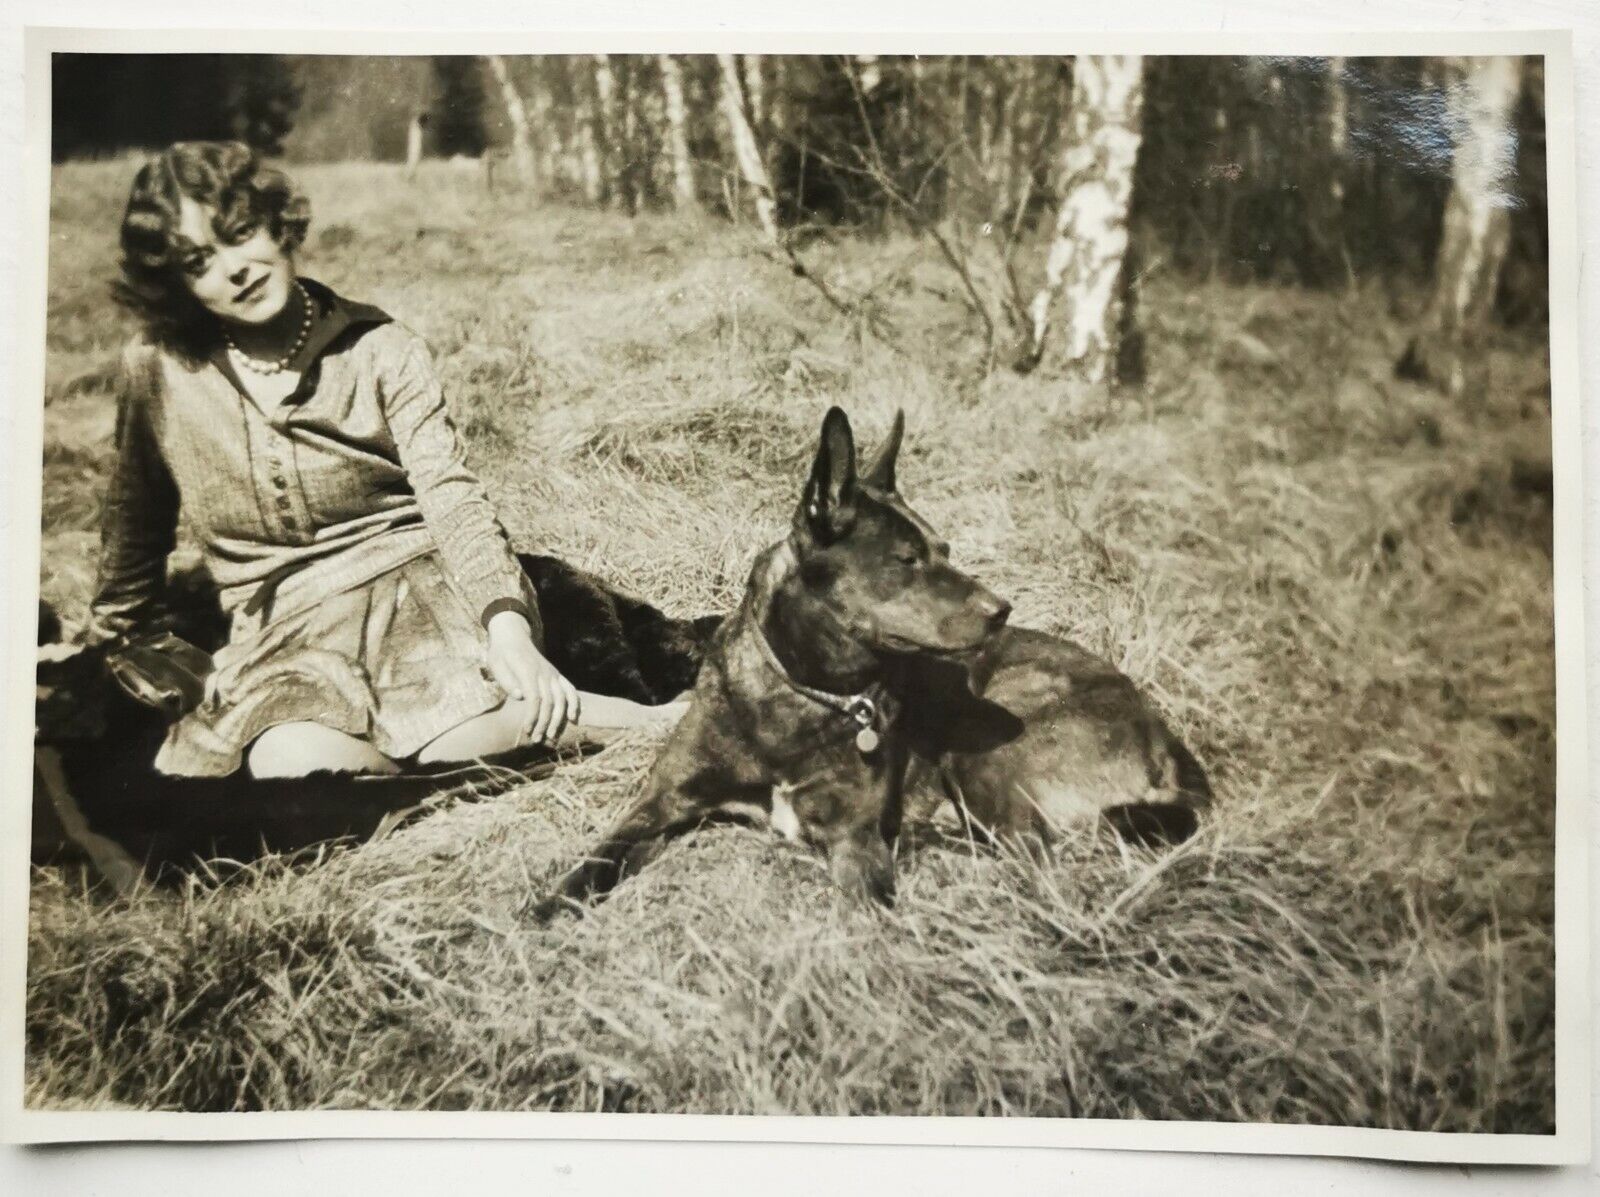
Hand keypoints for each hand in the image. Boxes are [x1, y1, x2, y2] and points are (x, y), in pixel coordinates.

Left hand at [485, 611, 579, 743]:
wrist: (513, 636)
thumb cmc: (501, 654)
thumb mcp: (496, 665)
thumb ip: (507, 681)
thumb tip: (520, 696)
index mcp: (528, 671)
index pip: (535, 698)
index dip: (532, 716)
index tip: (527, 730)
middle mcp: (544, 673)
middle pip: (550, 702)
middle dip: (544, 723)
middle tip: (537, 739)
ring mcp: (552, 673)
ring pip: (562, 698)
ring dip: (558, 718)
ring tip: (552, 735)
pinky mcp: (556, 675)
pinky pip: (570, 689)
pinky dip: (574, 703)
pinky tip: (572, 718)